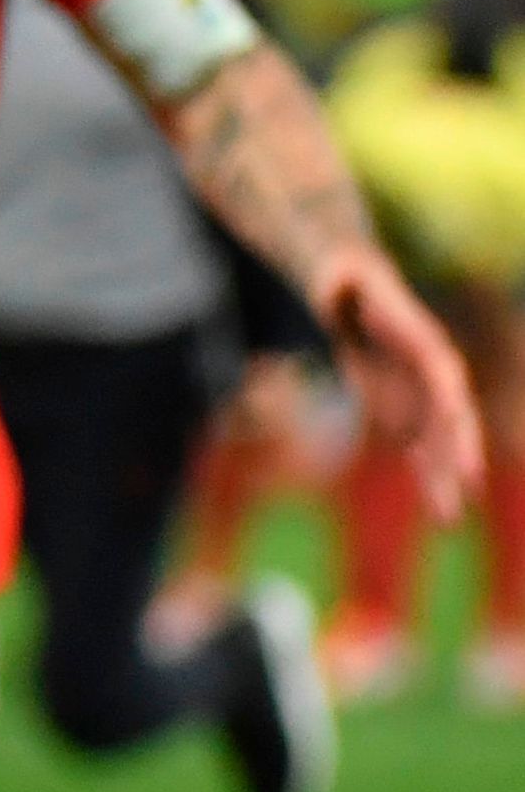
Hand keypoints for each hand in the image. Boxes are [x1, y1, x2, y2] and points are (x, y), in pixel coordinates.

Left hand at [312, 242, 487, 520]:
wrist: (346, 278)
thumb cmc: (342, 276)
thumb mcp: (336, 277)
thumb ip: (335, 288)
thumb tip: (329, 291)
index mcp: (421, 340)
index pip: (446, 384)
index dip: (454, 420)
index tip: (462, 453)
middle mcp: (428, 367)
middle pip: (446, 419)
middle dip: (453, 458)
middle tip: (461, 499)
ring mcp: (418, 383)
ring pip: (435, 434)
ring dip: (440, 472)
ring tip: (449, 515)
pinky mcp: (401, 394)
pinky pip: (416, 432)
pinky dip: (423, 459)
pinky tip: (431, 488)